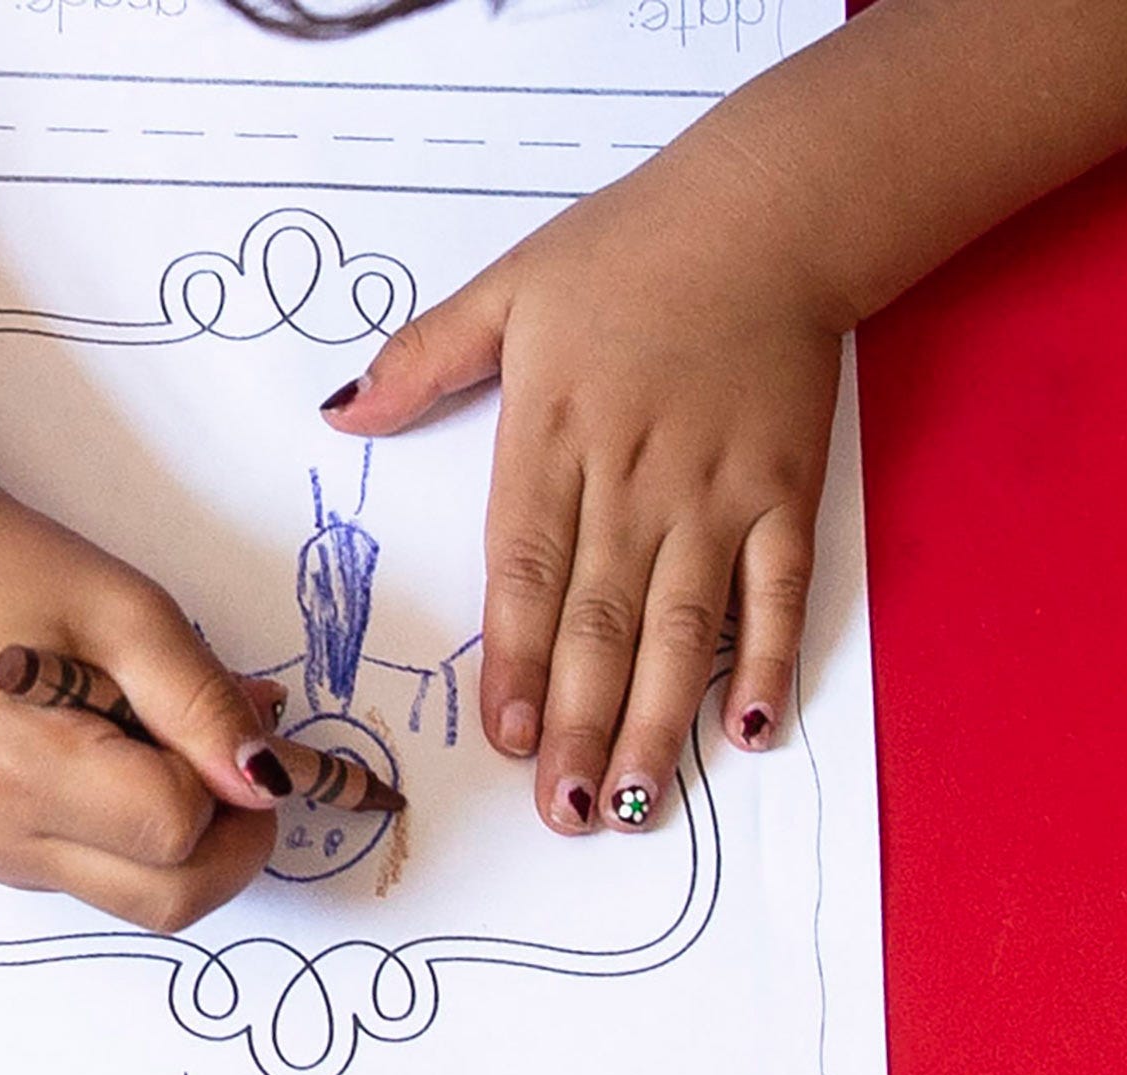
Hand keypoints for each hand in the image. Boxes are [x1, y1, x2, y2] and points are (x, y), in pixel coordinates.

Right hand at [0, 497, 292, 932]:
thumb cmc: (15, 577)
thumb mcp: (133, 613)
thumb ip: (205, 706)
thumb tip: (270, 785)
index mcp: (26, 771)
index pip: (178, 827)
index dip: (227, 783)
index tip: (228, 720)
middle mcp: (8, 838)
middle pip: (173, 898)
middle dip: (231, 838)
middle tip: (225, 753)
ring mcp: (6, 860)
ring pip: (153, 901)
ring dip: (194, 840)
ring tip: (164, 745)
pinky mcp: (13, 862)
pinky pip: (120, 879)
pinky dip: (153, 837)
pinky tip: (129, 764)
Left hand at [321, 160, 844, 834]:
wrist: (772, 209)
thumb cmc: (635, 249)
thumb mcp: (509, 288)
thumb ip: (423, 360)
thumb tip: (341, 416)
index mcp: (555, 434)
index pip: (528, 572)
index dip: (518, 664)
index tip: (507, 738)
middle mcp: (637, 478)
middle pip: (603, 623)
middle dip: (581, 726)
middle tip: (563, 813)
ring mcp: (717, 493)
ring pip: (683, 630)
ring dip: (658, 724)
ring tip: (633, 805)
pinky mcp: (785, 494)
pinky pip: (777, 595)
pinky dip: (767, 664)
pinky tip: (748, 732)